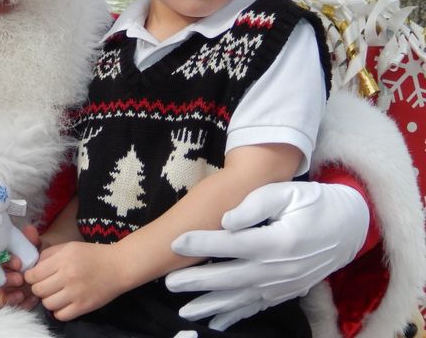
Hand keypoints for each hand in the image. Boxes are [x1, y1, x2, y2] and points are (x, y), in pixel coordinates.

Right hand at [0, 225, 39, 308]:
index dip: (6, 262)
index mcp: (2, 258)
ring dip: (9, 296)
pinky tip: (30, 301)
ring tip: (22, 294)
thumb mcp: (37, 247)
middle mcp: (0, 272)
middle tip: (20, 279)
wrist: (50, 269)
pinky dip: (20, 304)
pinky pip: (11, 305)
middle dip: (7, 280)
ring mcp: (4, 287)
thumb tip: (29, 229)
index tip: (18, 263)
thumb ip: (33, 240)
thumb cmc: (38, 256)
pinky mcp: (12, 300)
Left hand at [24, 241, 122, 320]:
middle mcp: (68, 276)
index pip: (34, 274)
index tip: (35, 277)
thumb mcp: (69, 247)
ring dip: (48, 300)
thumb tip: (32, 267)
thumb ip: (49, 255)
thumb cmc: (92, 255)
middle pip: (38, 290)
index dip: (30, 277)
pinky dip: (59, 311)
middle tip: (46, 285)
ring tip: (56, 294)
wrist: (118, 266)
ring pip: (47, 304)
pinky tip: (64, 303)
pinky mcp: (83, 307)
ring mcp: (76, 293)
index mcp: (63, 259)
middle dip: (38, 288)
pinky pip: (60, 315)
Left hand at [165, 182, 368, 330]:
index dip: (202, 243)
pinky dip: (234, 317)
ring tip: (184, 310)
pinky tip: (215, 324)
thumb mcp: (286, 192)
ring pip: (240, 298)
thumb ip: (255, 205)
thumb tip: (226, 221)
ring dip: (211, 305)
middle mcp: (279, 269)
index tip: (175, 242)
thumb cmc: (311, 203)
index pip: (232, 243)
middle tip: (168, 282)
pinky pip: (255, 308)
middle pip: (231, 277)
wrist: (347, 228)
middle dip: (198, 281)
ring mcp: (282, 285)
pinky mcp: (284, 293)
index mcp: (278, 241)